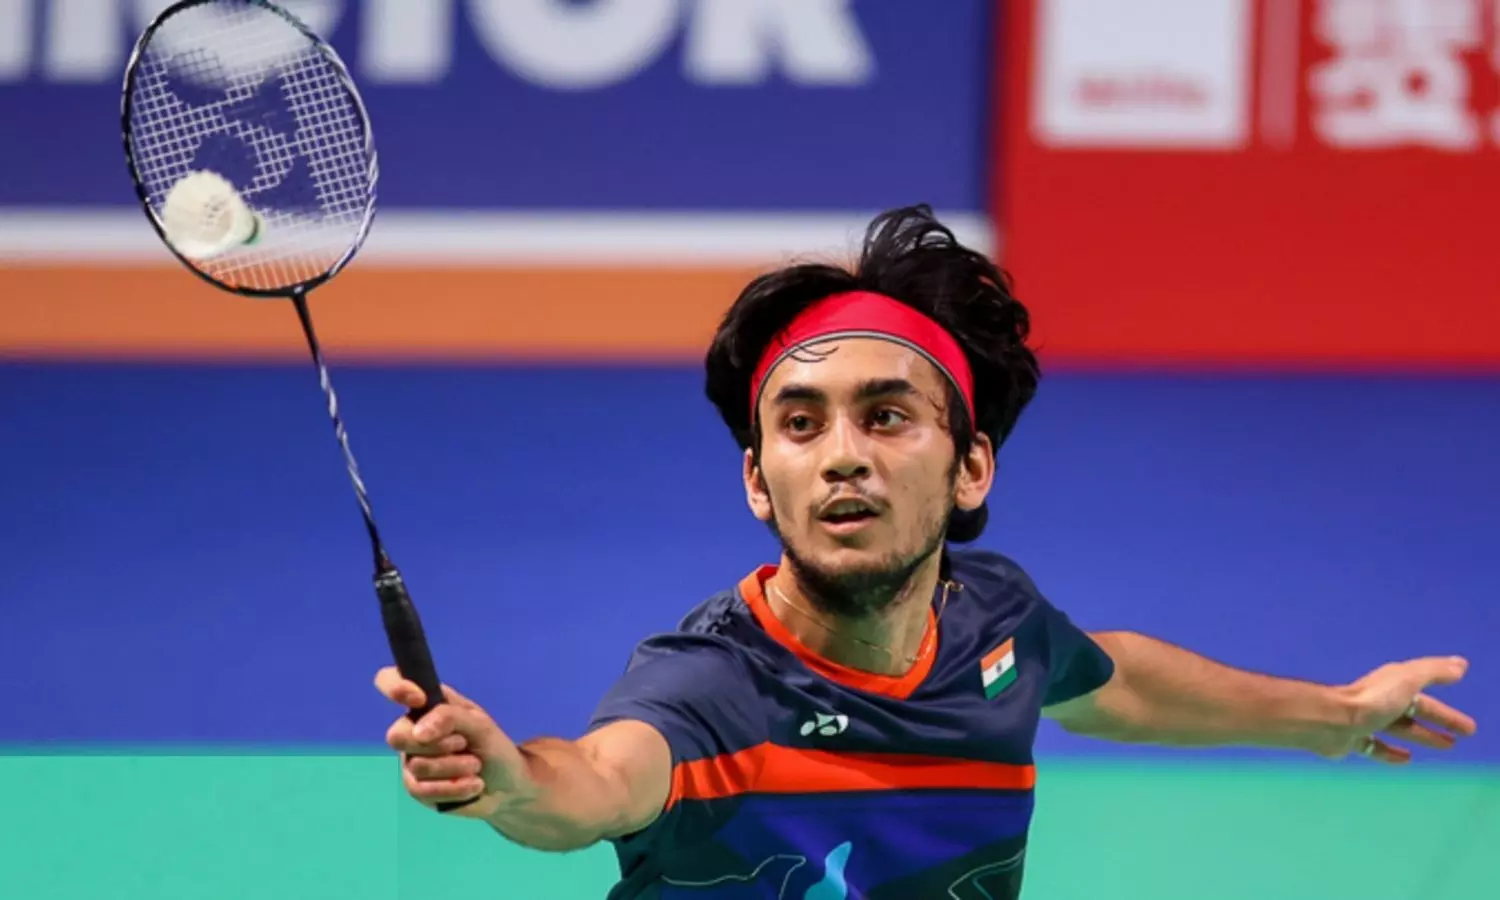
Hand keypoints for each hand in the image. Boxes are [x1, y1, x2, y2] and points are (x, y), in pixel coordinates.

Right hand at [375, 666, 538, 818]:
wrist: (507, 785)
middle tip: (464, 743)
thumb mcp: (480, 725)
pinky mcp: (417, 788)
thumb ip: (450, 717)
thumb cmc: (493, 747)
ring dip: (455, 767)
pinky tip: (473, 785)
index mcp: (428, 704)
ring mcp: (411, 760)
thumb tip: (419, 731)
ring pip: (417, 766)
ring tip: (476, 766)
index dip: (395, 688)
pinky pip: (422, 790)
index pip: (391, 682)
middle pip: (397, 736)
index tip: (419, 700)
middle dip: (438, 744)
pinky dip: (454, 788)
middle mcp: (413, 729)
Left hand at [1331, 656, 1476, 763]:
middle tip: (1464, 735)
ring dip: (1422, 736)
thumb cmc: (1372, 700)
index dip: (1448, 713)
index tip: (1468, 726)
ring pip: (1400, 729)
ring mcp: (1366, 720)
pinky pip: (1376, 747)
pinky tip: (1406, 760)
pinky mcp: (1352, 739)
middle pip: (1416, 712)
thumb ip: (1433, 672)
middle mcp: (1380, 701)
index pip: (1427, 699)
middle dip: (1440, 722)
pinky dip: (1391, 753)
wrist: (1331, 720)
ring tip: (1446, 747)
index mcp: (1393, 685)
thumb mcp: (1407, 680)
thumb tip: (1460, 664)